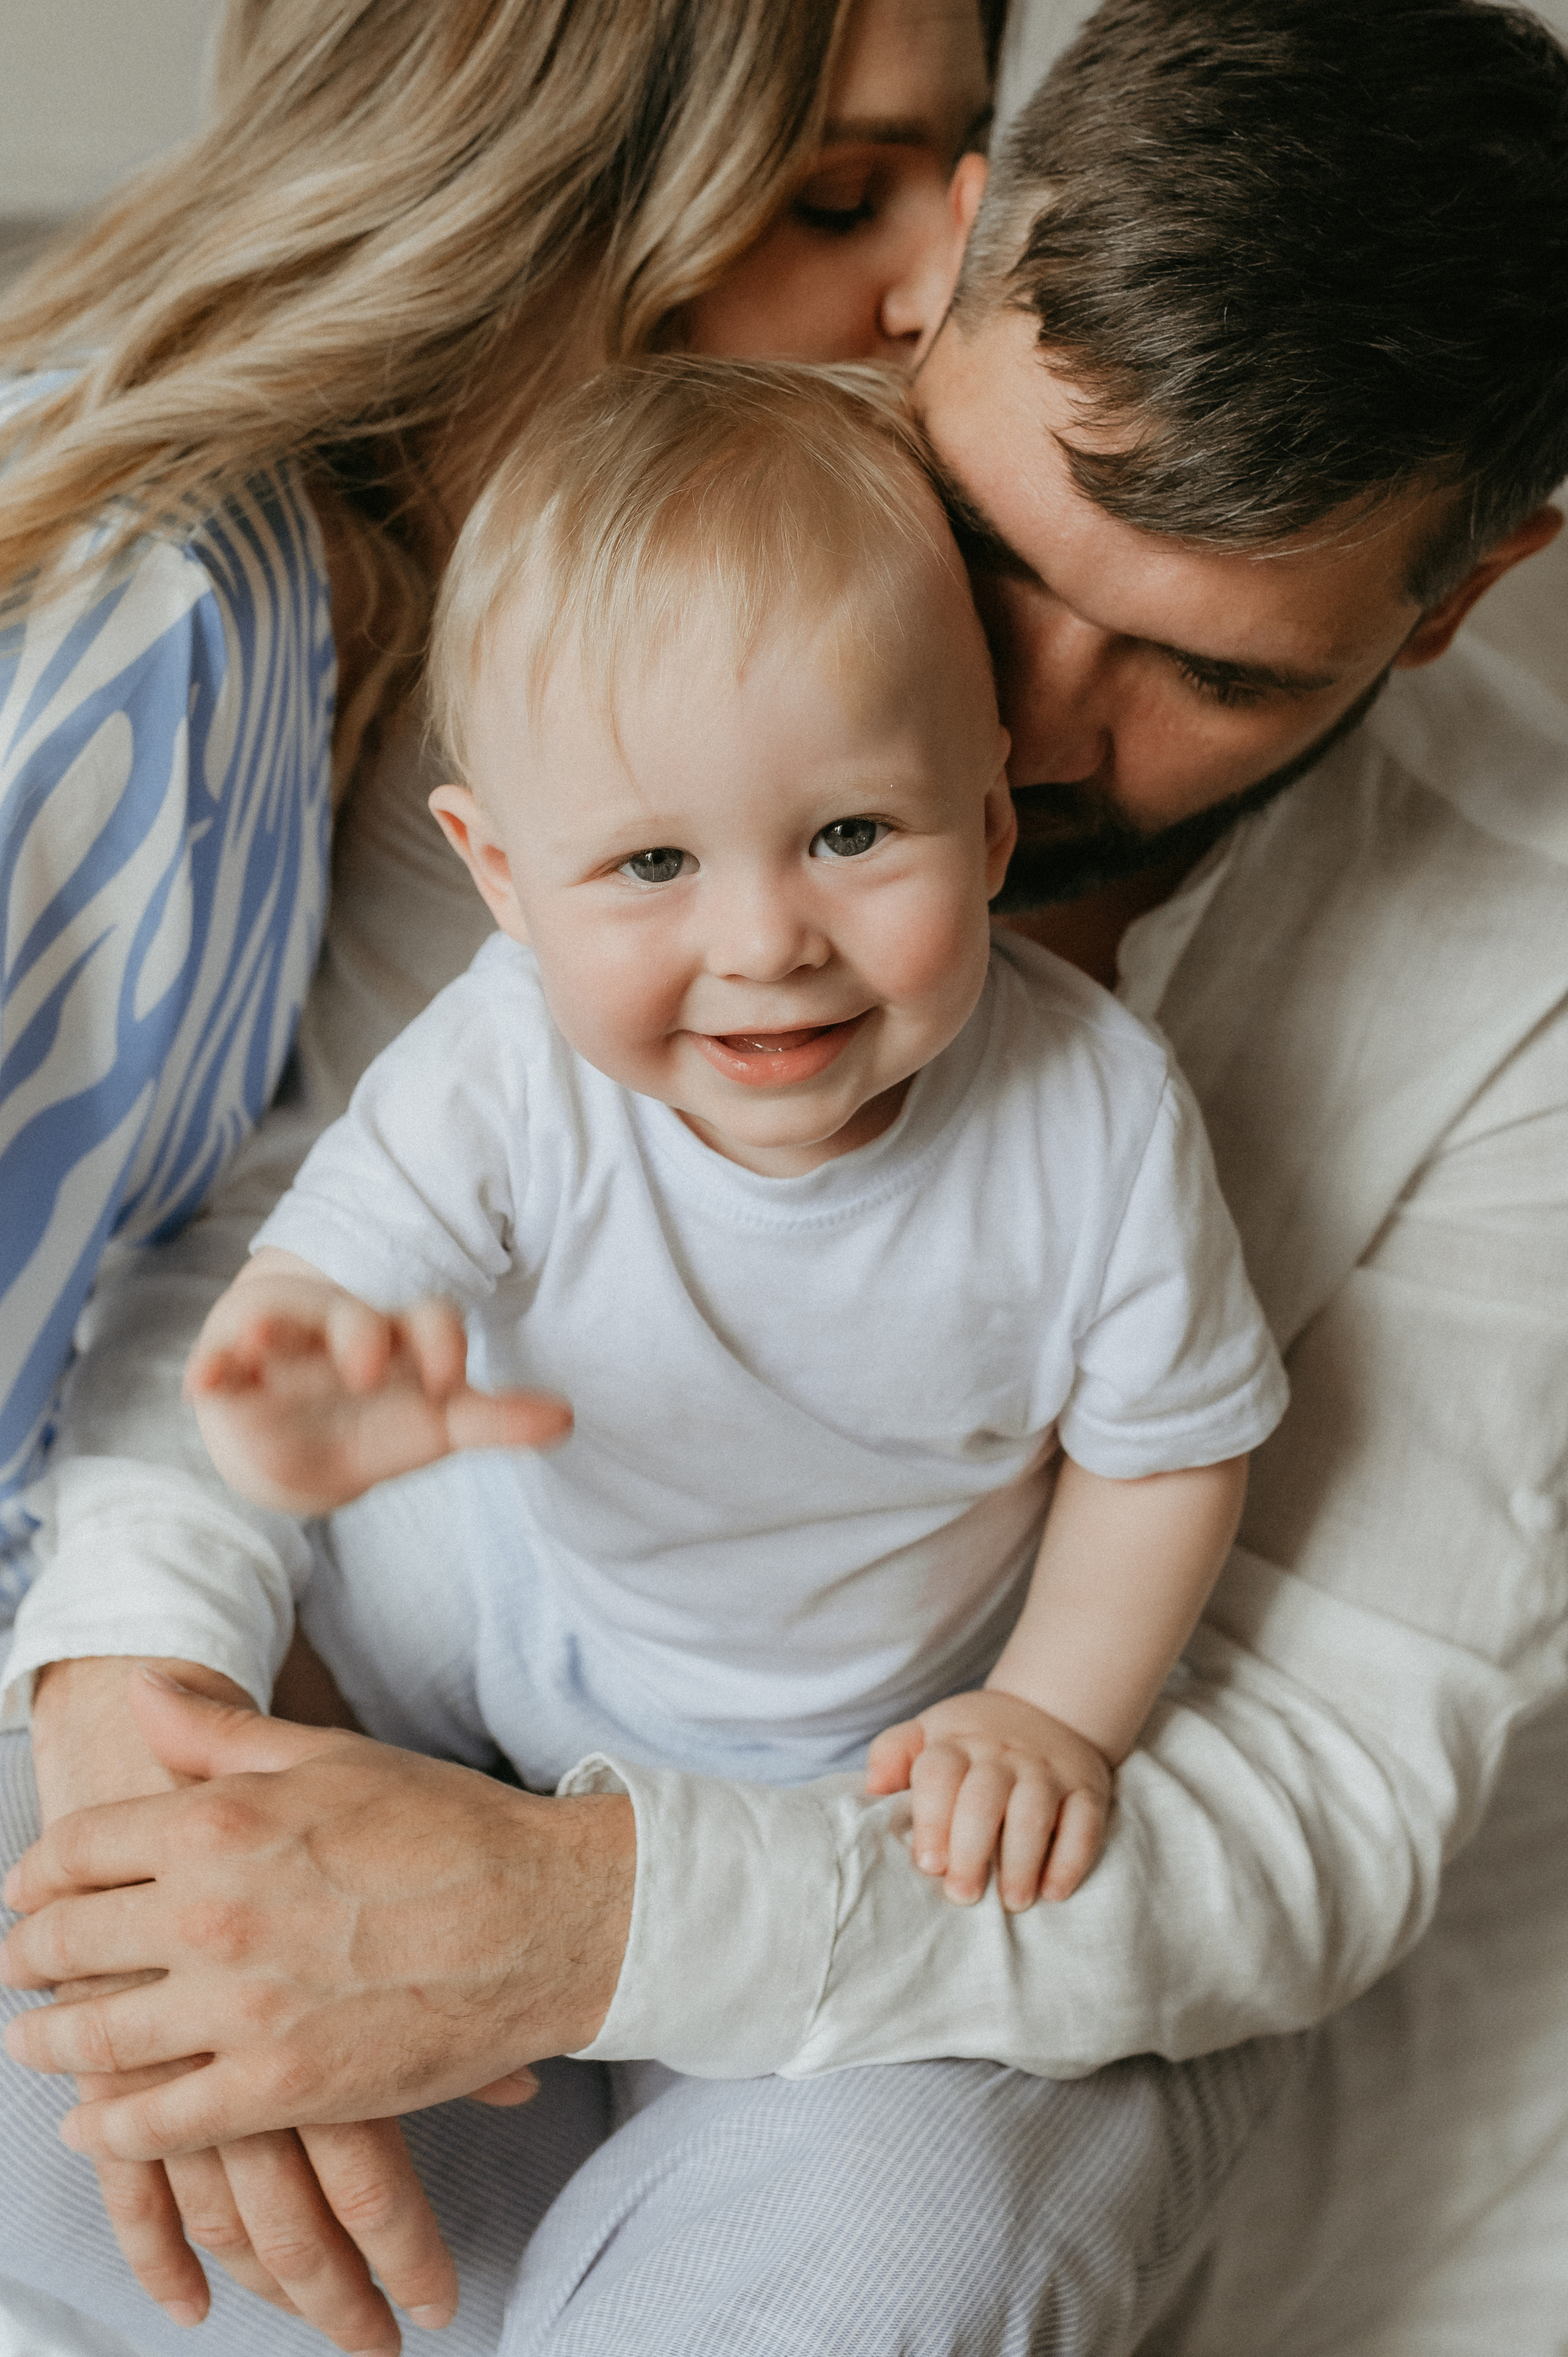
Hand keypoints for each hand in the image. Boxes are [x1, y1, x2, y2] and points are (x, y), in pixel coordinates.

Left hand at [27, 1660, 462, 2351]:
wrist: (544, 1918)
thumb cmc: (445, 1825)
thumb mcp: (330, 1755)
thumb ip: (222, 1732)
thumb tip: (145, 1690)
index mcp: (219, 1824)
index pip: (76, 1848)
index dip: (36, 1871)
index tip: (27, 1889)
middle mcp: (212, 1915)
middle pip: (64, 1943)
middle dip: (25, 1955)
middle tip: (17, 1966)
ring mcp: (241, 2011)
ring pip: (94, 2040)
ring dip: (46, 2044)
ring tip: (34, 2043)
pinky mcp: (278, 2090)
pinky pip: (156, 2127)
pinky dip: (108, 2128)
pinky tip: (93, 2122)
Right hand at [185, 1252, 572, 1513]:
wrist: (301, 1446)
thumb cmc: (379, 1418)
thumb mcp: (437, 1422)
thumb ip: (496, 1420)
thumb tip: (567, 1418)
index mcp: (398, 1335)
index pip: (427, 1320)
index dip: (440, 1342)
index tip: (450, 1379)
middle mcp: (338, 1328)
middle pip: (352, 1315)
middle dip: (358, 1333)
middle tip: (367, 1368)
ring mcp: (281, 1346)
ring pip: (276, 1321)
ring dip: (268, 1329)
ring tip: (259, 1342)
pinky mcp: (230, 1371)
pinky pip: (217, 1360)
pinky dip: (211, 1366)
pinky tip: (203, 1383)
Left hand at [865, 1689, 1112, 1909]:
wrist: (1048, 1708)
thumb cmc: (973, 1739)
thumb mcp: (929, 1731)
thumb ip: (894, 1753)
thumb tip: (872, 1788)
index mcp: (957, 1741)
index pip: (940, 1774)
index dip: (932, 1820)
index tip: (929, 1864)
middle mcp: (1003, 1753)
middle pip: (983, 1800)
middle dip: (971, 1851)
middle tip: (962, 1895)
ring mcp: (1047, 1769)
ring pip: (1034, 1813)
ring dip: (1021, 1861)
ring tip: (1011, 1901)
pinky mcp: (1086, 1788)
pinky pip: (1084, 1824)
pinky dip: (1070, 1860)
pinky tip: (1053, 1892)